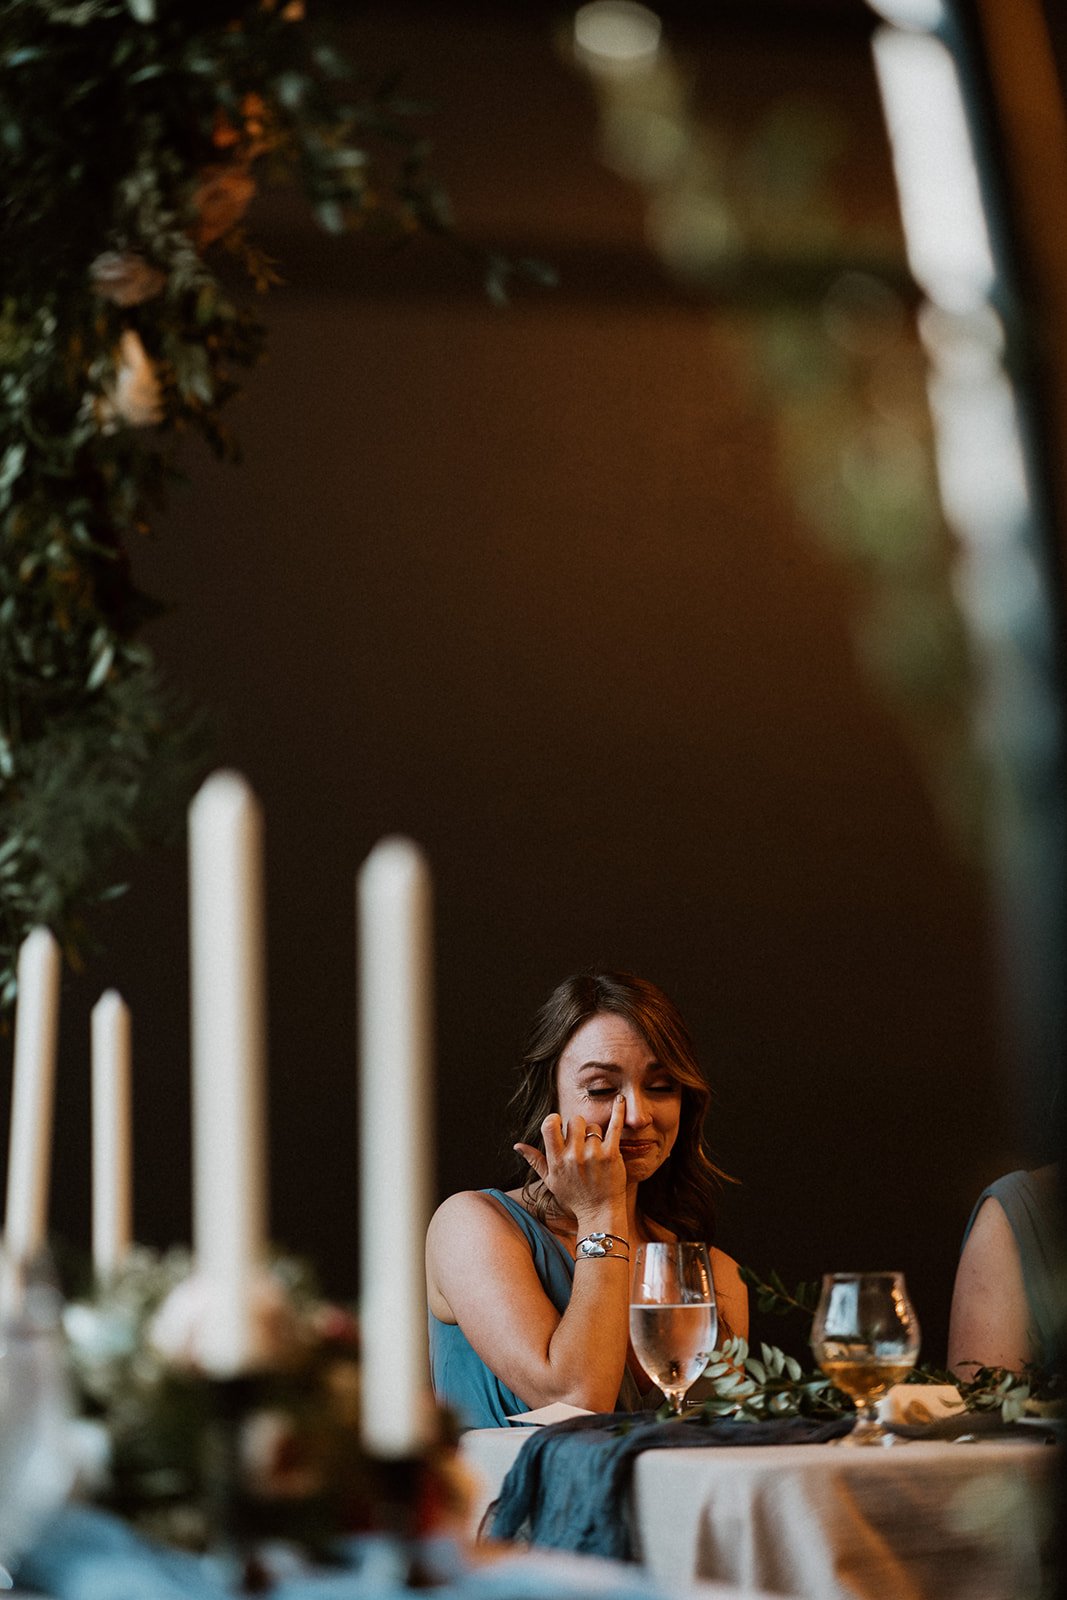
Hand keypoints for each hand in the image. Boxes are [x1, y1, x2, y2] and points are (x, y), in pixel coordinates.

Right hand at [514, 1093, 626, 1220]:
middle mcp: (573, 1156)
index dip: (554, 1119)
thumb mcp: (550, 1181)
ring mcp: (593, 1155)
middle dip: (578, 1126)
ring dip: (595, 1133)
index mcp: (556, 1160)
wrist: (599, 1213)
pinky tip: (620, 1100)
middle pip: (574, 1120)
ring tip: (596, 1148)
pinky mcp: (611, 1155)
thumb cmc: (574, 1197)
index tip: (560, 1123)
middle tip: (582, 1139)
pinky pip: (614, 1127)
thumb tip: (517, 1145)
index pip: (549, 1125)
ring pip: (593, 1126)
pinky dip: (618, 1111)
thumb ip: (535, 1161)